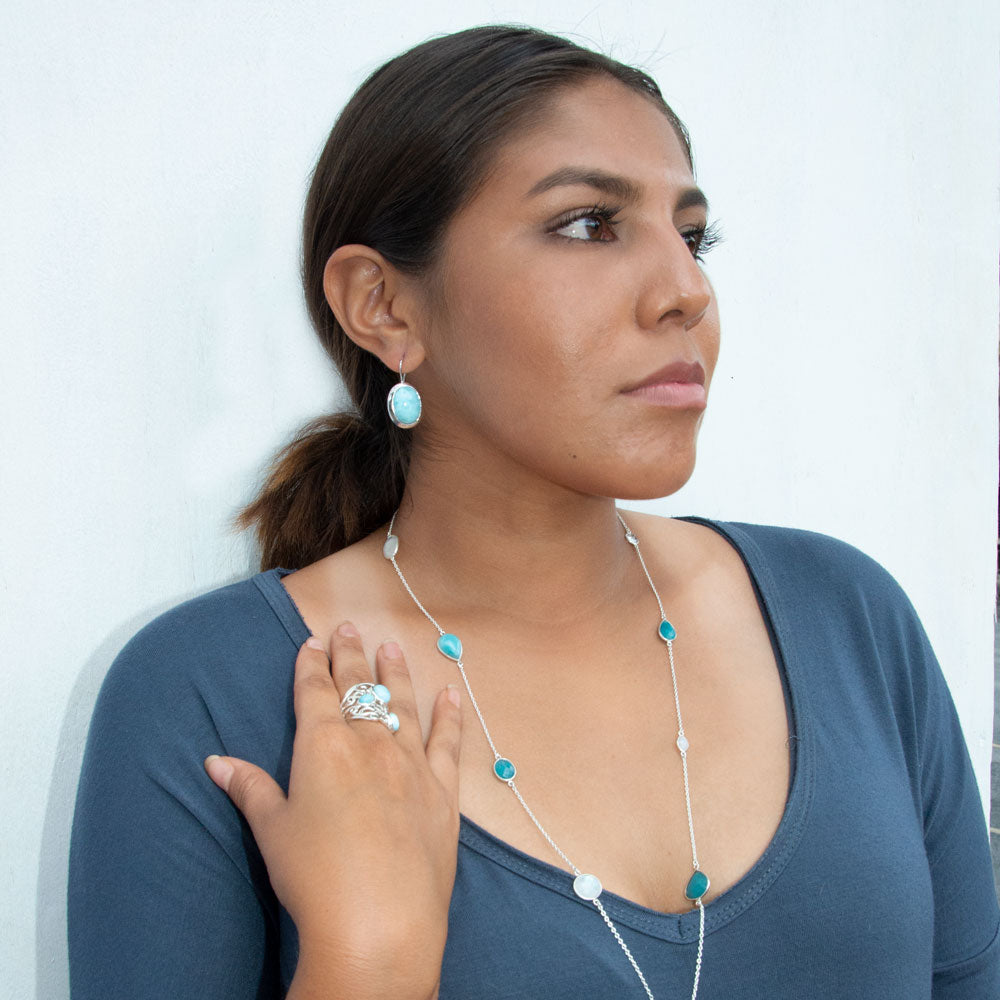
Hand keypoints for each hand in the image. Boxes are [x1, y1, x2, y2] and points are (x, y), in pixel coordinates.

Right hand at [204, 622, 461, 999]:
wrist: (379, 923)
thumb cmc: (315, 877)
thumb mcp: (272, 830)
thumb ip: (249, 789)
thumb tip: (216, 761)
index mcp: (323, 746)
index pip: (315, 692)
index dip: (311, 664)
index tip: (311, 641)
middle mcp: (369, 743)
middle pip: (358, 688)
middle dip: (350, 655)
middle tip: (349, 626)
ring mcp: (411, 764)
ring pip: (402, 705)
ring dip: (395, 674)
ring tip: (392, 648)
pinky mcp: (443, 792)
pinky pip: (448, 743)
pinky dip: (450, 716)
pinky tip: (451, 695)